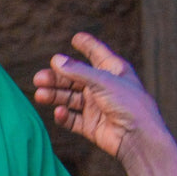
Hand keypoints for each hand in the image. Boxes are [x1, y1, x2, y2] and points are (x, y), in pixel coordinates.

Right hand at [32, 32, 176, 175]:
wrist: (137, 137)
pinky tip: (59, 112)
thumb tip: (56, 60)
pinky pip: (72, 119)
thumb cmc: (129, 104)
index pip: (98, 55)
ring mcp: (96, 107)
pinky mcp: (90, 126)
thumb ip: (78, 72)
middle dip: (57, 78)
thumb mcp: (103, 82)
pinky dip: (64, 116)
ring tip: (40, 95)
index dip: (88, 46)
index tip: (76, 38)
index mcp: (113, 72)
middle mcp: (104, 88)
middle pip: (75, 79)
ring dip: (55, 96)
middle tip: (38, 78)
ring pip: (70, 99)